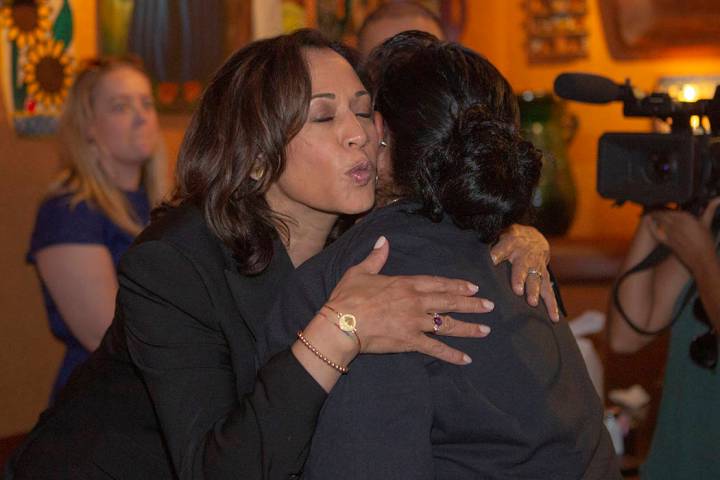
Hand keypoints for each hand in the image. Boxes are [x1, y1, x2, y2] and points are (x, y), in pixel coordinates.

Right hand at [326, 236, 492, 365]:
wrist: (342, 324)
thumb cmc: (348, 297)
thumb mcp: (360, 272)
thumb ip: (376, 257)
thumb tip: (383, 241)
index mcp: (406, 284)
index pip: (438, 283)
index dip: (457, 285)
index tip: (473, 287)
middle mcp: (416, 302)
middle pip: (449, 302)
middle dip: (471, 304)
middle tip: (489, 306)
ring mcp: (415, 322)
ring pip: (448, 325)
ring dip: (468, 328)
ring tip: (485, 330)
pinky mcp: (410, 341)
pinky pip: (435, 348)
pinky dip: (451, 354)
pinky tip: (465, 359)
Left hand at [490, 224, 558, 320]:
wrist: (534, 240)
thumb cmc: (510, 242)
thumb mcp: (499, 239)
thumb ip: (490, 250)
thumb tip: (476, 260)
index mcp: (511, 245)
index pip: (502, 250)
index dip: (497, 255)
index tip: (493, 261)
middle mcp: (526, 257)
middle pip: (523, 268)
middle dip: (520, 279)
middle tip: (518, 291)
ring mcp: (537, 268)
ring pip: (537, 280)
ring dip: (535, 292)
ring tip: (532, 303)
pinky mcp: (545, 279)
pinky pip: (550, 292)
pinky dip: (552, 305)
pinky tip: (554, 318)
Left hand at [648, 198, 719, 273]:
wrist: (702, 259)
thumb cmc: (706, 242)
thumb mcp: (707, 223)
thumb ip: (710, 209)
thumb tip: (717, 199)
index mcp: (686, 217)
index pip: (671, 208)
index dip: (665, 205)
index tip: (663, 202)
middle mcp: (676, 224)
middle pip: (663, 213)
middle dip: (659, 209)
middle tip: (656, 206)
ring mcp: (670, 233)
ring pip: (659, 220)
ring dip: (655, 215)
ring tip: (653, 212)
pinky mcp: (667, 241)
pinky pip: (655, 232)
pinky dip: (651, 226)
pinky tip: (649, 222)